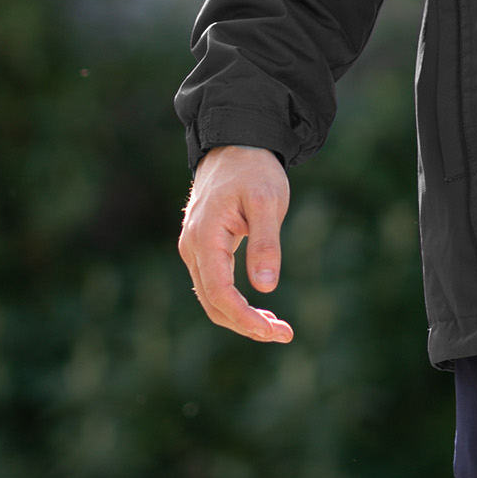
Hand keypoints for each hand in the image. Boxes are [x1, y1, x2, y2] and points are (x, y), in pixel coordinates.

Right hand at [178, 145, 294, 342]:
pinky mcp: (203, 248)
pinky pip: (215, 284)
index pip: (219, 292)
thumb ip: (266, 242)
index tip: (272, 331)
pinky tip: (260, 308)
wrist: (236, 144)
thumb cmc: (254, 170)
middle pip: (213, 302)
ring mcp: (194, 249)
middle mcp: (192, 248)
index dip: (244, 317)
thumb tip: (265, 286)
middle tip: (283, 333)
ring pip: (212, 297)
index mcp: (205, 237)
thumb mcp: (268, 201)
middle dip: (246, 324)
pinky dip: (235, 302)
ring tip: (277, 327)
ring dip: (241, 316)